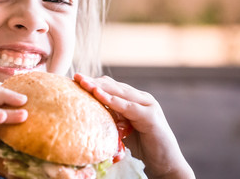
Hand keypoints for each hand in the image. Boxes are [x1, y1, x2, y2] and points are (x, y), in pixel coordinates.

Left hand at [74, 73, 193, 178]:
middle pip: (113, 85)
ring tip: (84, 83)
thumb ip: (110, 117)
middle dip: (94, 81)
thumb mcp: (121, 128)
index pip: (110, 86)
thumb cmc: (141, 146)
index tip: (76, 79)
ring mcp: (147, 105)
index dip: (94, 81)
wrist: (164, 162)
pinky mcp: (150, 116)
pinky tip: (99, 95)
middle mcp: (141, 98)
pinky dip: (113, 100)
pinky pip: (128, 107)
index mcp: (133, 99)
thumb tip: (87, 112)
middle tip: (76, 77)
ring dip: (100, 87)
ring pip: (119, 92)